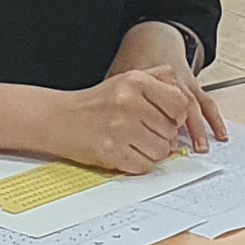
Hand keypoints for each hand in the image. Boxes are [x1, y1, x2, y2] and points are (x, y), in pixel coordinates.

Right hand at [48, 66, 227, 171]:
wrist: (60, 118)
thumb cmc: (96, 102)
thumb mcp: (126, 79)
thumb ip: (159, 79)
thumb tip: (184, 100)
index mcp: (135, 82)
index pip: (179, 104)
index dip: (178, 116)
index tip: (169, 120)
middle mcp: (128, 103)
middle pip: (171, 131)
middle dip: (163, 136)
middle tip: (146, 132)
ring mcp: (119, 129)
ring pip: (161, 151)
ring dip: (153, 151)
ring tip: (137, 142)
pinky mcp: (111, 152)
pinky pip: (144, 165)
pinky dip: (140, 163)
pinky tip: (128, 152)